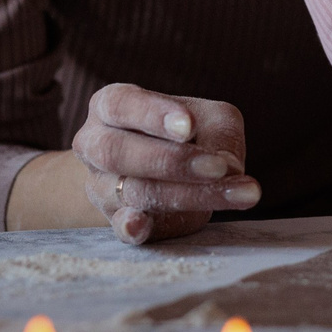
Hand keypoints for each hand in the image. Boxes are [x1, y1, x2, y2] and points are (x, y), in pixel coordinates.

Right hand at [72, 84, 261, 244]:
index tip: (189, 126)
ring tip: (236, 194)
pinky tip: (141, 225)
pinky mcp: (115, 220)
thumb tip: (228, 168)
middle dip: (171, 161)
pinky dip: (131, 227)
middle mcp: (96, 145)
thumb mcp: (211, 119)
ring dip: (187, 194)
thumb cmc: (191, 134)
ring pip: (133, 191)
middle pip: (118, 152)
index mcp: (111, 106)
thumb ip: (220, 136)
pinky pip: (119, 226)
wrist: (172, 172)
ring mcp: (101, 186)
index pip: (123, 105)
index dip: (154, 115)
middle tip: (219, 168)